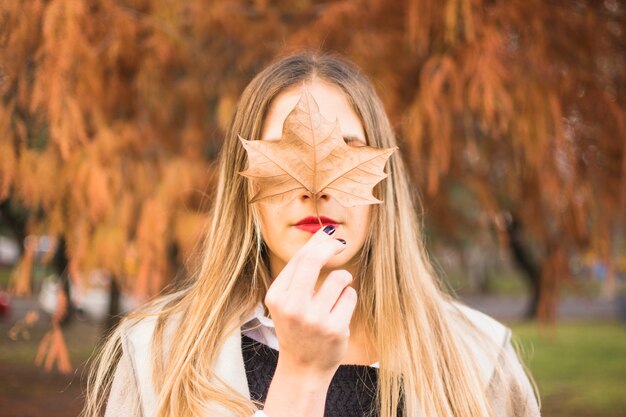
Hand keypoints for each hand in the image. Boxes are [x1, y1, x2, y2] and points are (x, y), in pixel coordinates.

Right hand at [264, 225, 356, 377]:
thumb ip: (301, 269)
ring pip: (338, 278)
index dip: (318, 241)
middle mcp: (292, 307)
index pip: (299, 258)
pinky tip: (339, 312)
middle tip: (340, 243)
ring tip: (338, 292)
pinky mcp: (335, 329)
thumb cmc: (298, 326)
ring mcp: (314, 319)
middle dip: (330, 246)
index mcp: (277, 296)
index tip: (331, 235)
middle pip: (313, 260)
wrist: (303, 368)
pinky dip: (348, 297)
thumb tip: (324, 233)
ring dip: (343, 279)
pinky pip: (350, 295)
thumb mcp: (289, 300)